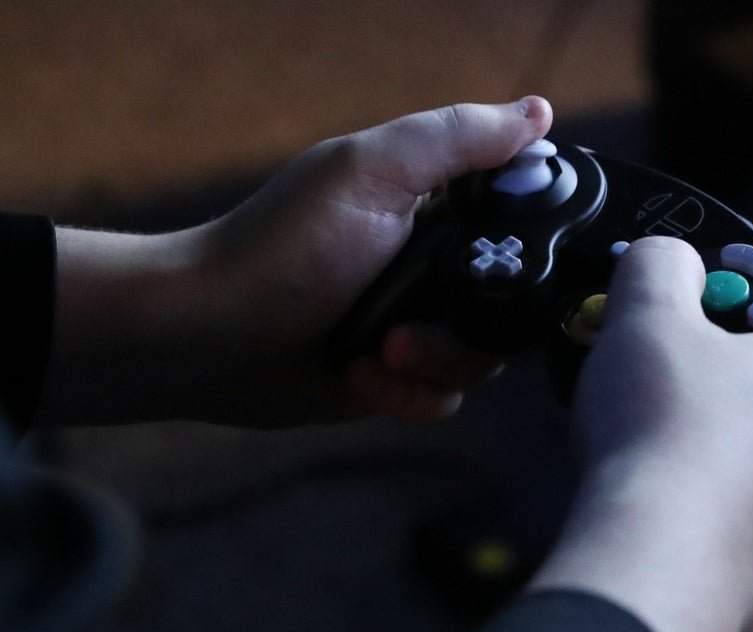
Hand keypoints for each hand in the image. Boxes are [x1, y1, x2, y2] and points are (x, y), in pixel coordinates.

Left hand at [40, 97, 552, 426]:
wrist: (209, 340)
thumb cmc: (281, 248)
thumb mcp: (369, 174)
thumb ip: (454, 139)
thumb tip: (539, 112)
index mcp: (434, 206)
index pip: (519, 219)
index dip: (527, 246)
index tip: (505, 268)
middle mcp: (434, 265)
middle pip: (512, 302)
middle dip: (466, 327)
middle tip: (407, 329)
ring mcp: (419, 323)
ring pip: (483, 355)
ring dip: (434, 362)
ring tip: (379, 353)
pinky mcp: (399, 376)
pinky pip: (444, 396)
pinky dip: (407, 395)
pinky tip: (361, 380)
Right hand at [531, 237, 752, 631]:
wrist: (657, 558)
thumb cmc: (663, 427)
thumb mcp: (648, 314)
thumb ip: (661, 266)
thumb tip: (668, 259)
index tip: (705, 345)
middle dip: (730, 404)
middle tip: (665, 400)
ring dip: (717, 465)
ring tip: (649, 460)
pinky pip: (742, 533)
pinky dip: (705, 520)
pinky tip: (656, 513)